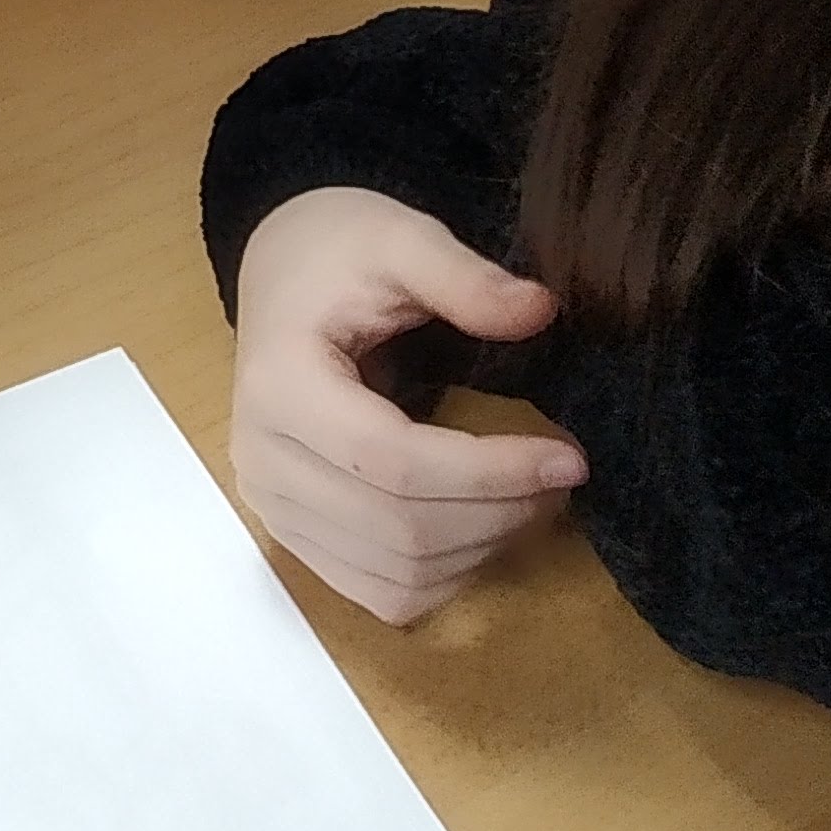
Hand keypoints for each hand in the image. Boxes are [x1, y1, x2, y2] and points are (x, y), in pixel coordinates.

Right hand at [228, 187, 583, 625]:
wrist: (281, 280)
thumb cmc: (336, 253)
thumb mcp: (397, 237)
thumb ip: (463, 275)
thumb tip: (539, 311)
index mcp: (278, 387)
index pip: (392, 464)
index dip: (491, 472)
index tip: (569, 456)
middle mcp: (261, 460)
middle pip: (399, 530)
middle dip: (501, 513)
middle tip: (561, 475)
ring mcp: (272, 507)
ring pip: (397, 574)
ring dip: (482, 548)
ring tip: (528, 496)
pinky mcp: (292, 536)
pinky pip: (381, 592)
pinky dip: (446, 575)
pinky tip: (477, 525)